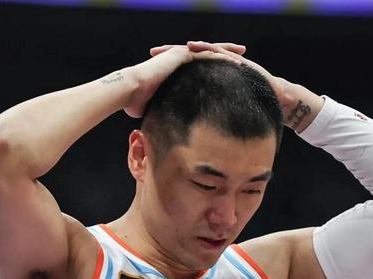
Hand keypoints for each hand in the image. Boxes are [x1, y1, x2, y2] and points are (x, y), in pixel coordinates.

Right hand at [123, 43, 243, 117]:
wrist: (130, 90)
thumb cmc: (137, 102)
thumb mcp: (157, 108)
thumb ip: (164, 113)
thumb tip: (168, 133)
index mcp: (175, 68)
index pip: (198, 66)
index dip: (213, 67)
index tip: (226, 73)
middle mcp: (178, 58)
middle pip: (207, 53)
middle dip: (225, 55)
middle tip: (241, 58)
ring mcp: (180, 54)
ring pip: (209, 50)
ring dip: (227, 53)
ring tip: (243, 56)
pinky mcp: (181, 54)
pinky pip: (206, 54)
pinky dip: (221, 57)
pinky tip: (235, 62)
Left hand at [151, 41, 297, 118]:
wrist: (275, 99)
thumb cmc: (248, 110)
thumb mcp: (221, 116)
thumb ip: (206, 120)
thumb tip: (185, 137)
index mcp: (207, 78)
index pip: (183, 70)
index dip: (166, 70)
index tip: (149, 72)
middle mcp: (214, 66)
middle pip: (188, 56)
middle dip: (170, 53)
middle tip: (153, 52)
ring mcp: (225, 60)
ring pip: (202, 50)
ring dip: (187, 48)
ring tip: (172, 47)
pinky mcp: (235, 59)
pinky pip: (218, 51)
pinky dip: (206, 48)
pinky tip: (195, 47)